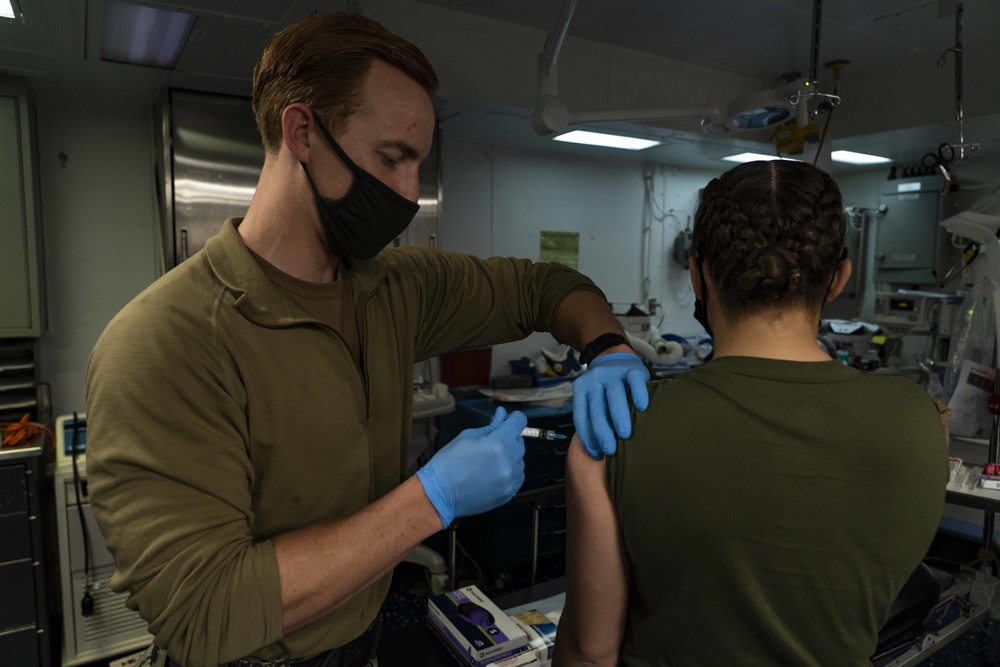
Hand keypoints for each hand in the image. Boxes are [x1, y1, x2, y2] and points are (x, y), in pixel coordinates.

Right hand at [416, 407, 526, 527]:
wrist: (439, 494)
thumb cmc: (448, 462)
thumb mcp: (466, 437)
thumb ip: (490, 426)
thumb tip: (501, 415)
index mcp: (497, 444)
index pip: (518, 423)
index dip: (514, 417)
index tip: (510, 418)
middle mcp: (508, 462)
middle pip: (520, 442)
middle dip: (509, 437)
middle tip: (493, 441)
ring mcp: (509, 480)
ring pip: (520, 461)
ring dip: (510, 456)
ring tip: (491, 460)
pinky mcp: (508, 493)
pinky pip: (518, 477)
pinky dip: (510, 471)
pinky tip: (495, 471)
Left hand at [572, 352, 648, 458]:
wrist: (614, 356)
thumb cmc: (604, 388)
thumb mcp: (592, 397)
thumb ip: (593, 416)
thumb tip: (596, 450)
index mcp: (581, 389)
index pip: (581, 416)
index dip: (587, 437)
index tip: (595, 453)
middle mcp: (594, 380)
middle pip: (597, 408)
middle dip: (602, 432)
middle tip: (610, 450)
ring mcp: (612, 373)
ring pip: (614, 396)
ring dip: (618, 417)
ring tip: (625, 435)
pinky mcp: (631, 370)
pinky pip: (634, 382)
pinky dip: (638, 395)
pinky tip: (642, 408)